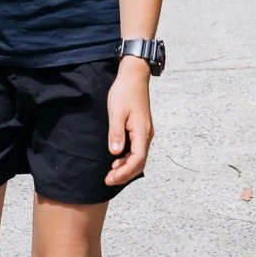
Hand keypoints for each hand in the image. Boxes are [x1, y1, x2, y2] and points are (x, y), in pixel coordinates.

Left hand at [105, 59, 152, 185]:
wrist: (134, 76)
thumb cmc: (124, 92)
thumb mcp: (116, 112)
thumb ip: (116, 133)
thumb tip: (114, 153)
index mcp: (142, 132)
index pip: (137, 160)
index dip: (124, 172)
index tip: (110, 178)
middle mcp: (146, 134)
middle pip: (139, 162)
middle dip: (125, 174)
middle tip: (108, 179)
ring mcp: (145, 132)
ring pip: (138, 157)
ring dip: (126, 167)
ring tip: (111, 172)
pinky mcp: (141, 129)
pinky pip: (137, 149)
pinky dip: (128, 158)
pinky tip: (117, 159)